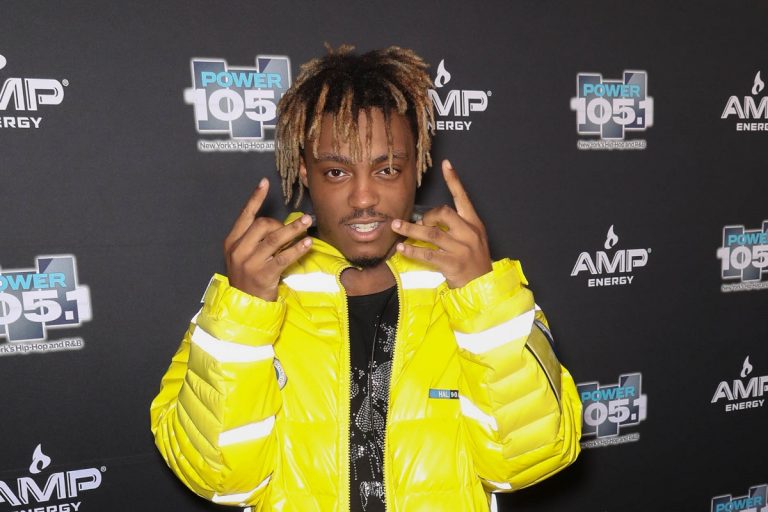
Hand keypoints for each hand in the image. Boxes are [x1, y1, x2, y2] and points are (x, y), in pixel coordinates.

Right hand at [224, 178, 312, 300]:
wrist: (244, 305)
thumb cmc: (248, 277)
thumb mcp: (243, 256)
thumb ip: (254, 239)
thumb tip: (278, 223)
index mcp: (232, 242)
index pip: (245, 215)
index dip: (255, 198)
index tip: (264, 183)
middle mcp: (238, 250)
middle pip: (262, 225)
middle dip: (280, 223)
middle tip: (293, 228)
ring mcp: (249, 263)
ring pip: (274, 239)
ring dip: (293, 229)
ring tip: (307, 221)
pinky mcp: (263, 274)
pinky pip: (283, 257)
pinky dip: (297, 248)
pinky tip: (307, 243)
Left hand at [391, 160, 491, 288]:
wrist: (483, 286)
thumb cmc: (474, 261)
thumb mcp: (473, 239)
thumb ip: (457, 226)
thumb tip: (429, 219)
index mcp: (474, 224)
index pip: (463, 198)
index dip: (454, 180)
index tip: (446, 164)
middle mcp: (469, 233)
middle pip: (443, 214)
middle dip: (426, 215)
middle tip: (417, 221)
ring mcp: (461, 249)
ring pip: (431, 234)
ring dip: (410, 230)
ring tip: (396, 226)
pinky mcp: (452, 264)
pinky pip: (427, 254)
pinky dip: (412, 250)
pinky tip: (401, 248)